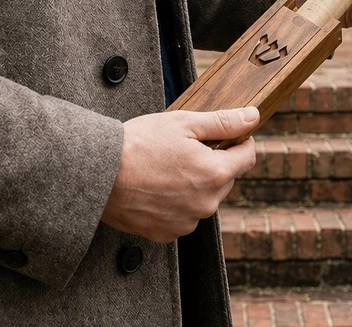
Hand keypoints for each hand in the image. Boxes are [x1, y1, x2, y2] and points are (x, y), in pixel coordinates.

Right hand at [101, 107, 259, 243]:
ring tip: (164, 169)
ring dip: (194, 185)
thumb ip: (223, 122)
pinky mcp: (167, 234)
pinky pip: (182, 216)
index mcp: (215, 174)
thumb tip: (252, 117)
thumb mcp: (183, 123)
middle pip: (224, 179)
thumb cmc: (138, 144)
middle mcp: (206, 204)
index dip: (239, 141)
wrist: (99, 174)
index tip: (225, 135)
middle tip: (182, 149)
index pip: (247, 157)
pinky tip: (154, 188)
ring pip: (203, 199)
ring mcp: (186, 222)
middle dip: (212, 163)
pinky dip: (175, 204)